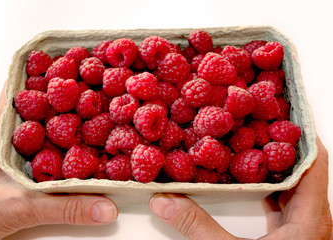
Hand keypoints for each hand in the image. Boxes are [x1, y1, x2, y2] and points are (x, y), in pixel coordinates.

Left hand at [0, 85, 117, 239]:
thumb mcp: (19, 206)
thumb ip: (64, 206)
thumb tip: (106, 207)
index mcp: (3, 128)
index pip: (29, 87)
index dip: (53, 71)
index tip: (78, 60)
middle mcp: (11, 133)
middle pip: (45, 101)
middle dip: (72, 91)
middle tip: (100, 80)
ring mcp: (18, 147)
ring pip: (49, 122)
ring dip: (72, 116)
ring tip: (100, 107)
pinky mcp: (25, 163)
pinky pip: (52, 145)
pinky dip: (71, 140)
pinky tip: (86, 144)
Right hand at [149, 138, 332, 239]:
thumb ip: (197, 227)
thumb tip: (163, 200)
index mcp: (309, 217)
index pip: (313, 161)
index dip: (298, 133)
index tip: (278, 112)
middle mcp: (311, 217)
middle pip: (302, 167)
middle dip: (278, 143)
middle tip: (253, 122)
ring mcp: (302, 226)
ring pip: (292, 183)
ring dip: (272, 163)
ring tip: (248, 143)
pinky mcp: (291, 233)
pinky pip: (282, 199)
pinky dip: (266, 185)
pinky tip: (247, 180)